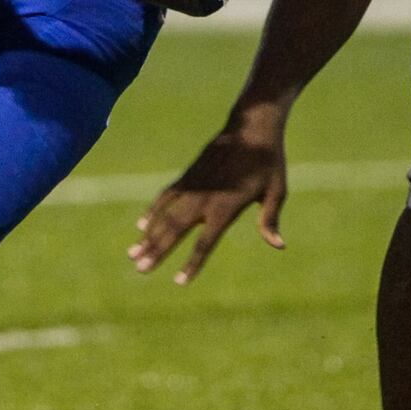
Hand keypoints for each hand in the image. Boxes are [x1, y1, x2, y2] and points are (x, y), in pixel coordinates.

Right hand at [128, 110, 287, 284]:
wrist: (250, 127)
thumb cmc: (268, 162)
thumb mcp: (277, 191)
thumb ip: (270, 219)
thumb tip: (278, 245)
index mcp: (226, 207)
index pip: (205, 243)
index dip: (192, 264)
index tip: (178, 282)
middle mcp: (204, 199)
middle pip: (175, 231)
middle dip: (156, 251)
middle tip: (139, 268)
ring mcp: (193, 186)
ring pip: (165, 215)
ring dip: (148, 235)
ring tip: (132, 252)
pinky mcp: (188, 175)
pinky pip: (165, 197)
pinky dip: (152, 211)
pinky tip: (141, 224)